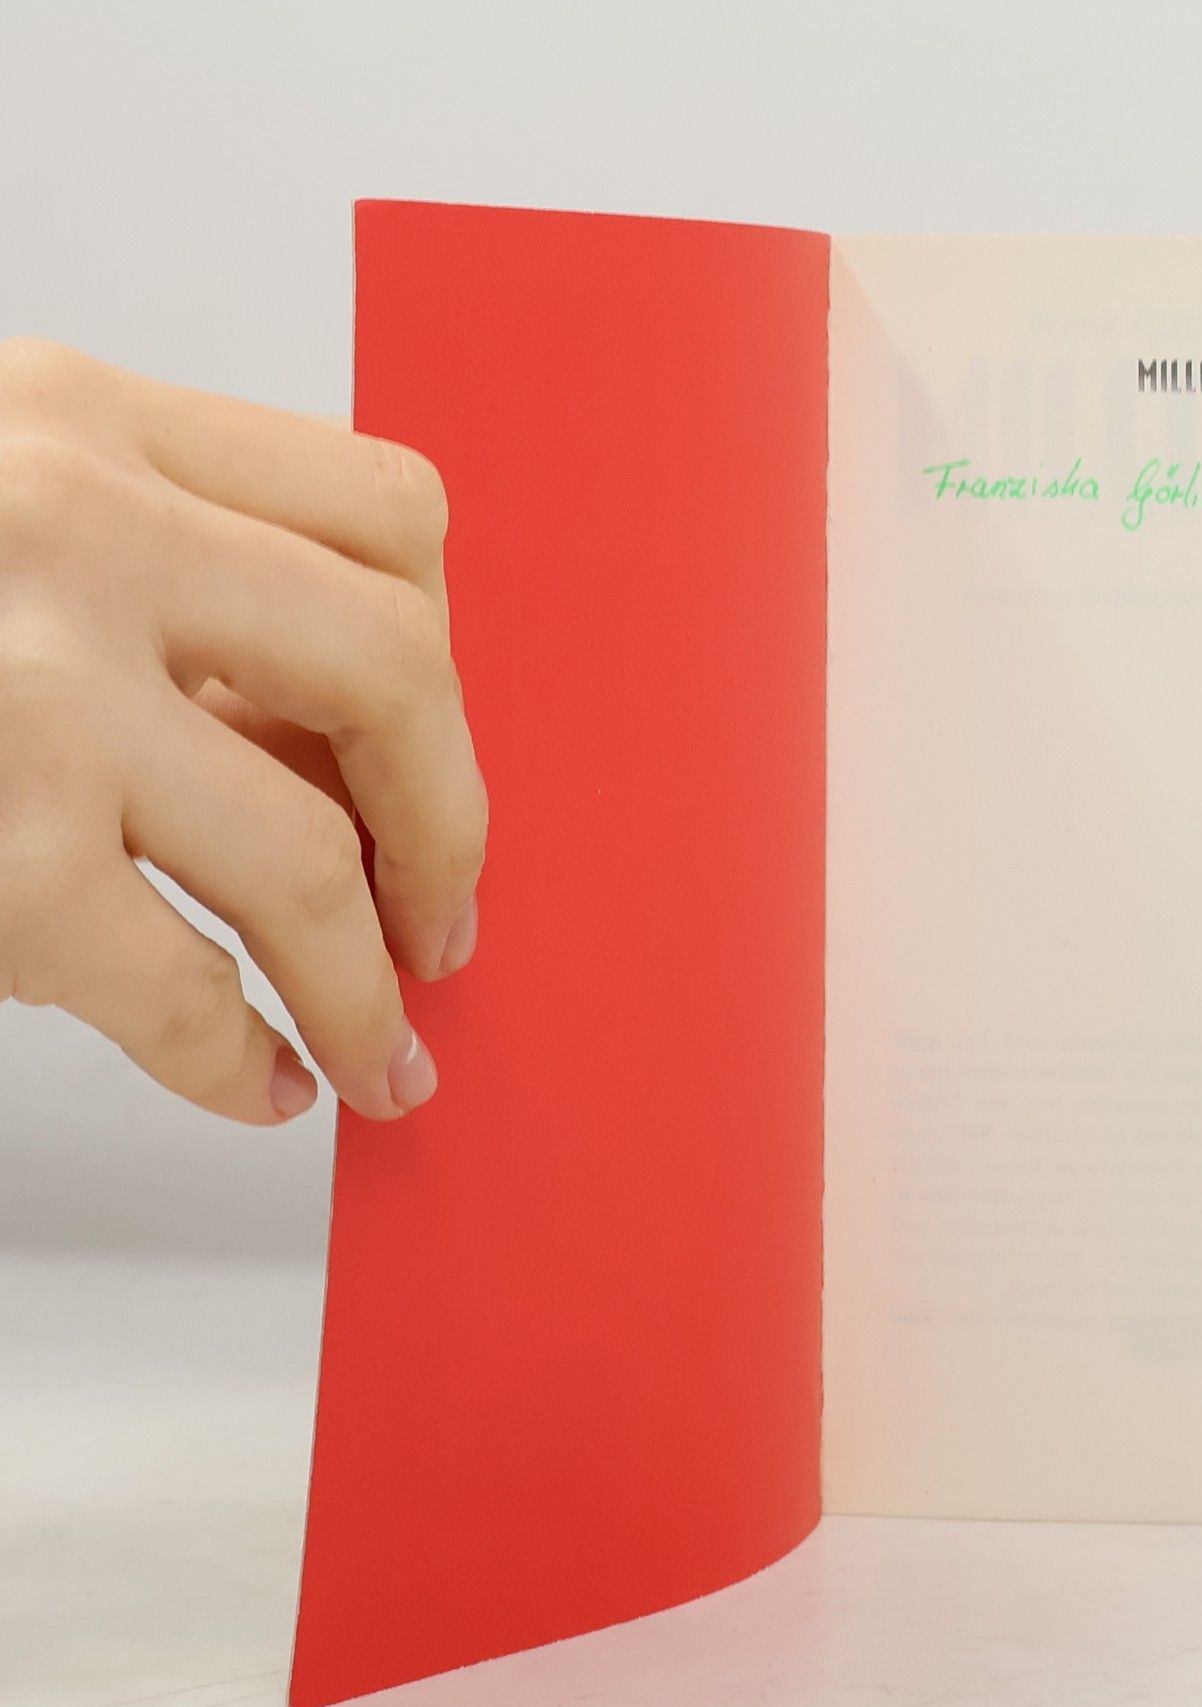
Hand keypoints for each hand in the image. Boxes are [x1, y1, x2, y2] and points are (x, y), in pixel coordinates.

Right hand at [0, 339, 486, 1121]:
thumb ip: (144, 581)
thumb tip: (332, 755)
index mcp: (87, 422)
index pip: (386, 520)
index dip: (444, 656)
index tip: (429, 754)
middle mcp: (74, 528)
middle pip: (397, 675)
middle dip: (449, 827)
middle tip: (441, 919)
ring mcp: (24, 690)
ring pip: (307, 856)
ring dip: (365, 981)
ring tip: (380, 1047)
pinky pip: (178, 981)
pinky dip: (237, 1055)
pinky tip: (255, 1078)